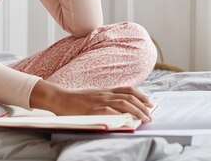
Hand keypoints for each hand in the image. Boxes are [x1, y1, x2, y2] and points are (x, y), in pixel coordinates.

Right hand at [30, 80, 152, 122]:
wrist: (60, 98)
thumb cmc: (76, 100)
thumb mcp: (94, 96)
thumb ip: (105, 99)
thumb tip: (119, 107)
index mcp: (106, 90)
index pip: (128, 90)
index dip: (141, 95)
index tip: (150, 103)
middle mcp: (105, 94)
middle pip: (129, 97)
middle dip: (142, 106)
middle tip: (150, 115)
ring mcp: (99, 101)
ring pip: (123, 103)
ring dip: (136, 111)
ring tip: (144, 119)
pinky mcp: (93, 110)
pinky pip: (110, 111)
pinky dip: (120, 115)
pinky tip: (127, 120)